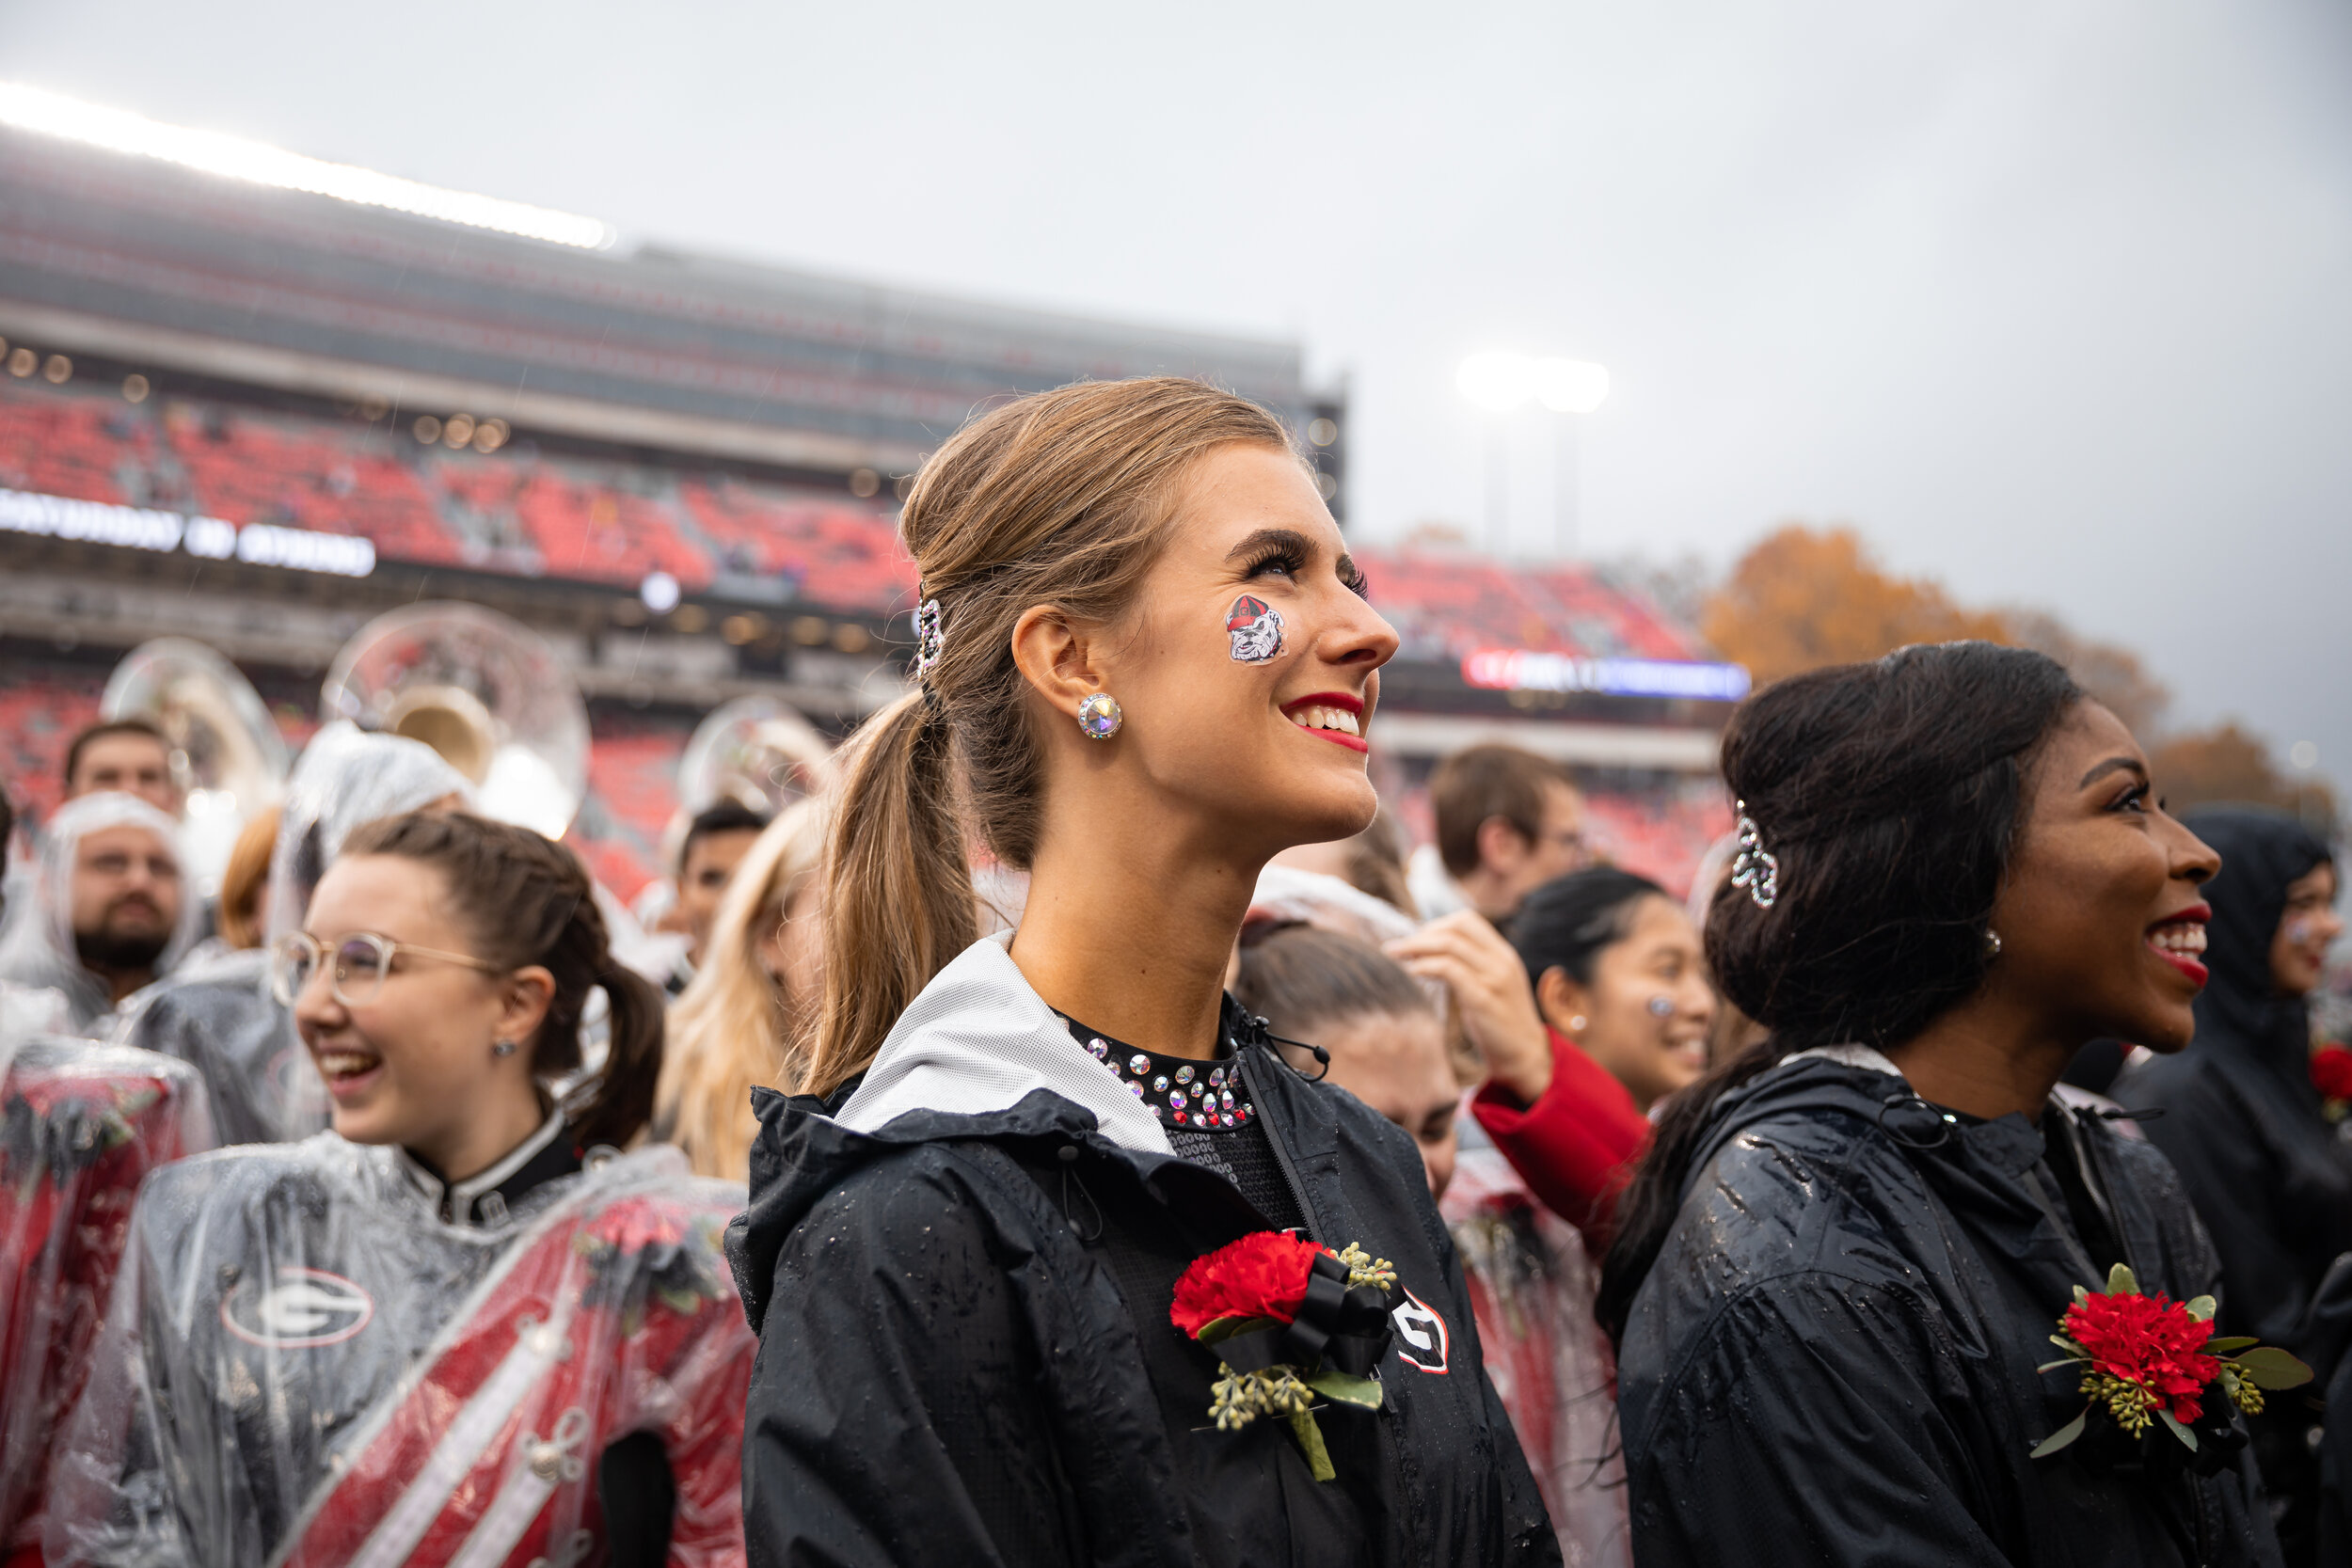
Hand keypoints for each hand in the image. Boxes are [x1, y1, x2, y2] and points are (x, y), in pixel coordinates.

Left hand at [1385, 911, 1553, 1105]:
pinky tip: (1412, 972)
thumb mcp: (1491, 984)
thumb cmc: (1500, 1021)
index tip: (1416, 940)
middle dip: (1421, 933)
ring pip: (1450, 945)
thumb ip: (1470, 966)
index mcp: (1503, 953)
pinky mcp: (1484, 999)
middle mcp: (1501, 960)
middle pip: (1455, 927)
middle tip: (1398, 948)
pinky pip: (1449, 970)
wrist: (1526, 1054)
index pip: (1467, 920)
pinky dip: (1425, 966)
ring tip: (1395, 955)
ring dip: (1415, 946)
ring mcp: (1494, 978)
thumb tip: (1429, 952)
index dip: (1436, 925)